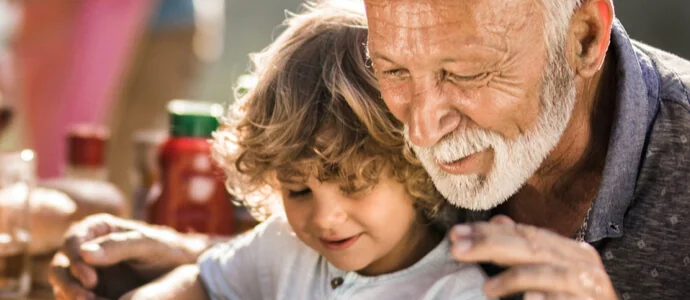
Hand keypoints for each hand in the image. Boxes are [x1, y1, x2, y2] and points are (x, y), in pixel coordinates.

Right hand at [49, 214, 209, 299]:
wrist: (182, 271)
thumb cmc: (167, 250)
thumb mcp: (148, 245)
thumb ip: (119, 246)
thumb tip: (84, 253)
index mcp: (100, 229)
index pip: (74, 239)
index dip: (74, 258)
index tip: (89, 279)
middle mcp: (89, 248)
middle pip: (61, 263)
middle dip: (68, 281)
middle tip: (86, 297)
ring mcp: (88, 270)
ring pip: (63, 282)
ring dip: (69, 294)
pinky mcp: (93, 291)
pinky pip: (76, 296)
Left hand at [450, 215, 616, 299]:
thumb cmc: (574, 296)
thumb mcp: (553, 269)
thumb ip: (528, 247)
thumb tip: (497, 220)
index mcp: (570, 250)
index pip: (524, 233)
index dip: (488, 232)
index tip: (456, 234)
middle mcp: (581, 263)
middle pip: (531, 248)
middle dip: (491, 245)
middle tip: (458, 249)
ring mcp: (588, 286)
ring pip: (547, 274)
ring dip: (514, 279)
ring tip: (486, 288)